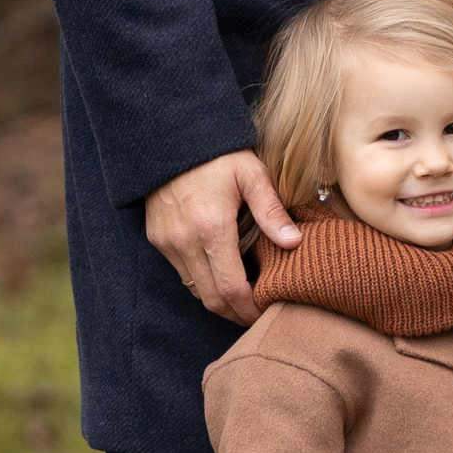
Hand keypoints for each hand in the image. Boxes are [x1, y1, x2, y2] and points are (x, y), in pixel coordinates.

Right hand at [145, 147, 299, 324]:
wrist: (170, 137)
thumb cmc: (217, 154)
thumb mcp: (251, 174)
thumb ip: (272, 211)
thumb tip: (295, 243)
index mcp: (212, 229)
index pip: (231, 288)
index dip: (249, 309)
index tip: (264, 314)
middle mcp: (185, 242)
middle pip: (212, 299)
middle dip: (235, 313)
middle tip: (256, 314)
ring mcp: (168, 242)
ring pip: (195, 290)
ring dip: (218, 300)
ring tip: (242, 298)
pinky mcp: (158, 238)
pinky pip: (182, 273)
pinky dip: (202, 282)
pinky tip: (220, 274)